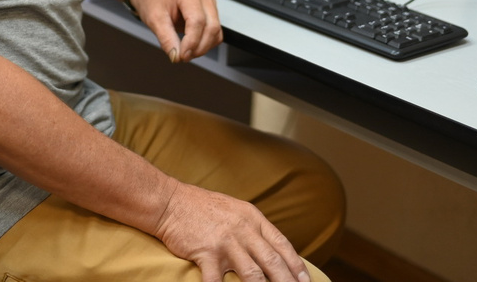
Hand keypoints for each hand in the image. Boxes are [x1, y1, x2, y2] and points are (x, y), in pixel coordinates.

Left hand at [129, 0, 221, 62]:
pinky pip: (216, 31)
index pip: (197, 20)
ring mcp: (209, 1)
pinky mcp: (211, 10)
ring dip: (204, 47)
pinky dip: (207, 43)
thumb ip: (166, 38)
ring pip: (216, 30)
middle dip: (199, 47)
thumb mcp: (154, 19)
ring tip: (187, 52)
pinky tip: (193, 46)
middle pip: (211, 26)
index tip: (182, 56)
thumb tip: (176, 56)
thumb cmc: (153, 1)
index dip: (192, 41)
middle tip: (184, 57)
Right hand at [154, 182, 310, 281]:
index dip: (296, 265)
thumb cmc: (202, 207)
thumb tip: (271, 249)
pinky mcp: (206, 253)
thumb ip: (253, 228)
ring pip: (252, 274)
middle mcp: (243, 229)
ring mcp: (225, 242)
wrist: (171, 201)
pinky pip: (217, 281)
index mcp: (253, 218)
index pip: (282, 244)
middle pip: (272, 261)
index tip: (305, 280)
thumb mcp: (235, 210)